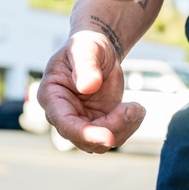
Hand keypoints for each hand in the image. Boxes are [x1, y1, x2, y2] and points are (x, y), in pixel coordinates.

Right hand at [39, 30, 144, 152]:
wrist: (98, 52)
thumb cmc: (86, 46)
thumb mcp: (85, 49)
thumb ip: (85, 65)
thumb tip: (88, 86)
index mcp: (51, 96)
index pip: (64, 123)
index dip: (85, 133)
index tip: (108, 138)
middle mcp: (62, 115)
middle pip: (84, 139)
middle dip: (112, 129)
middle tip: (135, 108)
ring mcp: (80, 122)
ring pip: (100, 143)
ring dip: (124, 128)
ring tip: (137, 107)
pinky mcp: (98, 125)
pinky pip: (113, 136)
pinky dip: (129, 126)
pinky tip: (136, 109)